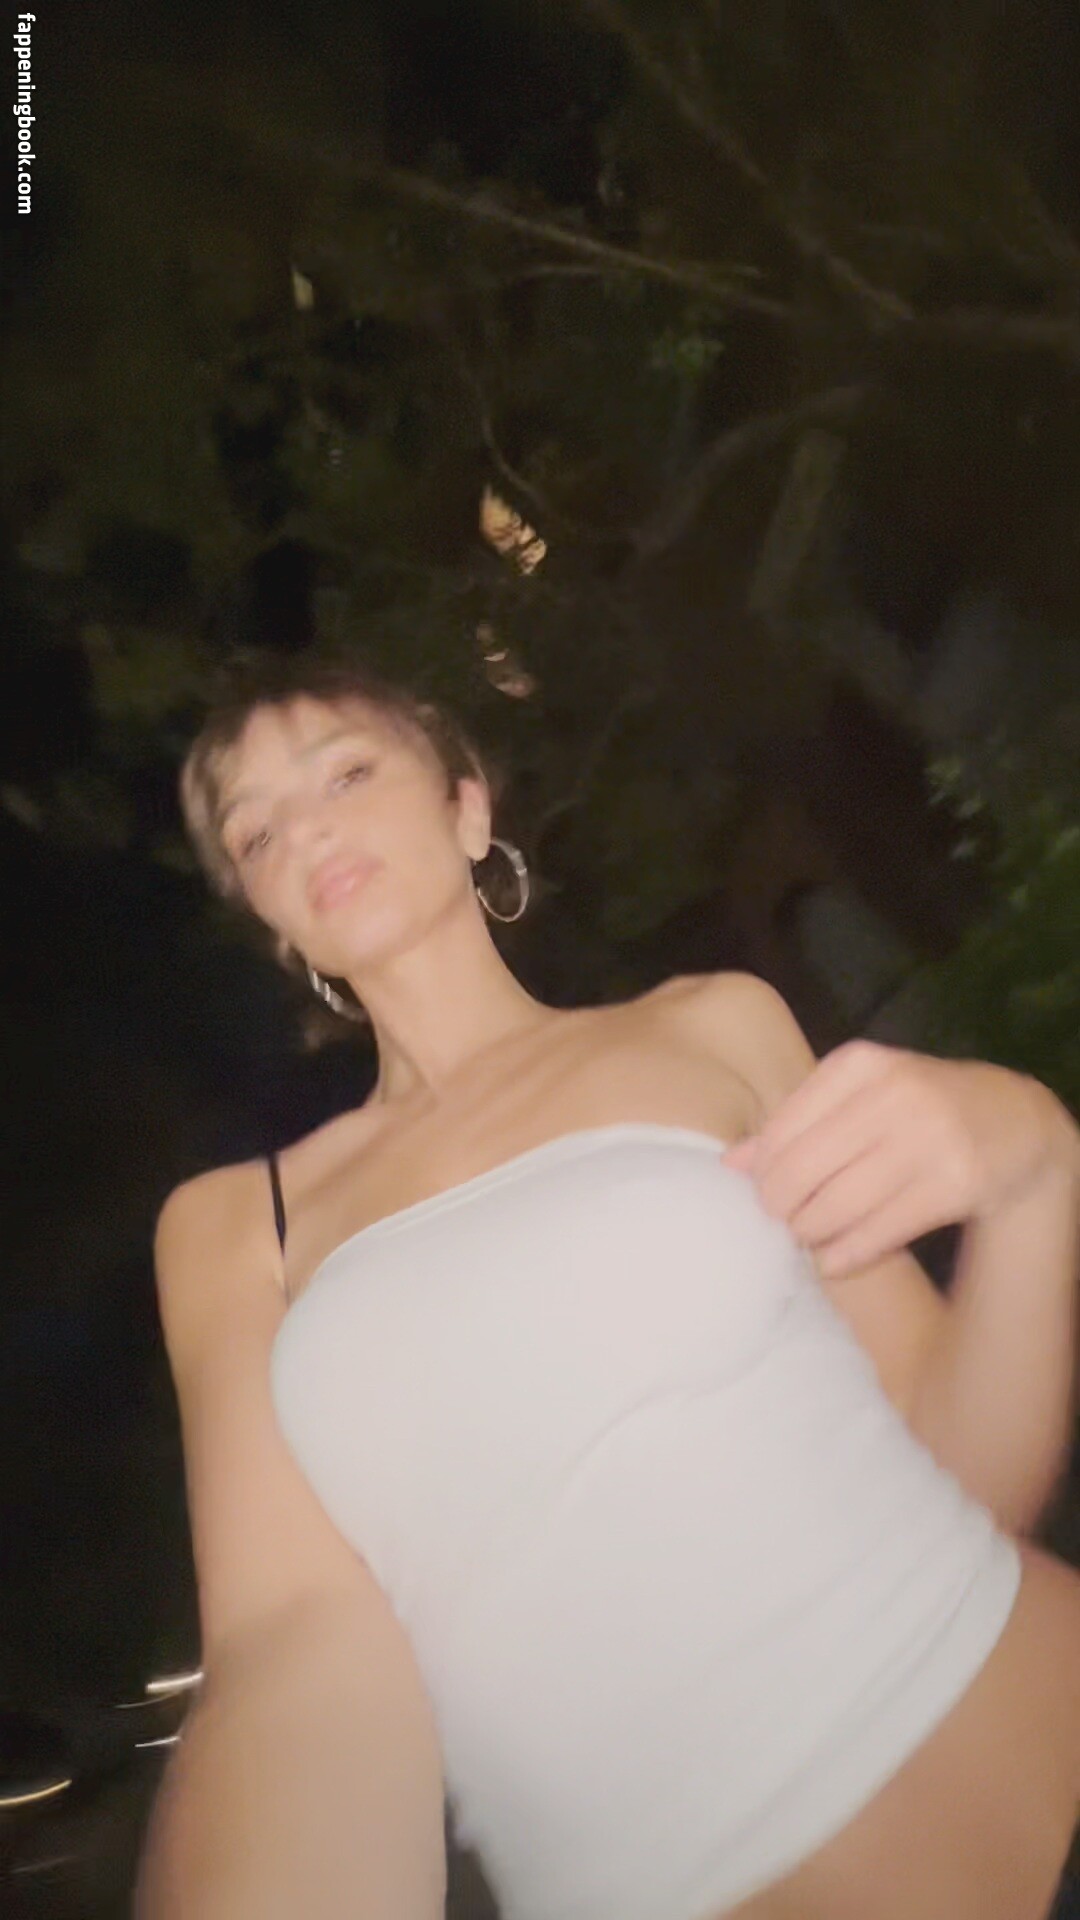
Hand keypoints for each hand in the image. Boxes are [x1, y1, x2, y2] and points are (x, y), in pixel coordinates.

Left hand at [725, 1039, 1079, 1277]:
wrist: (1016, 1122)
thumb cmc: (919, 1107)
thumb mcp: (861, 1096)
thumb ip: (798, 1123)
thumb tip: (731, 1165)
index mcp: (860, 1064)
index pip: (782, 1128)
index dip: (763, 1172)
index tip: (762, 1193)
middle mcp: (893, 1094)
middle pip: (801, 1170)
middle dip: (779, 1207)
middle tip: (781, 1222)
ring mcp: (928, 1138)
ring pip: (835, 1205)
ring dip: (810, 1233)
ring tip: (806, 1238)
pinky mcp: (954, 1184)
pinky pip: (878, 1232)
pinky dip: (845, 1253)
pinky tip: (833, 1260)